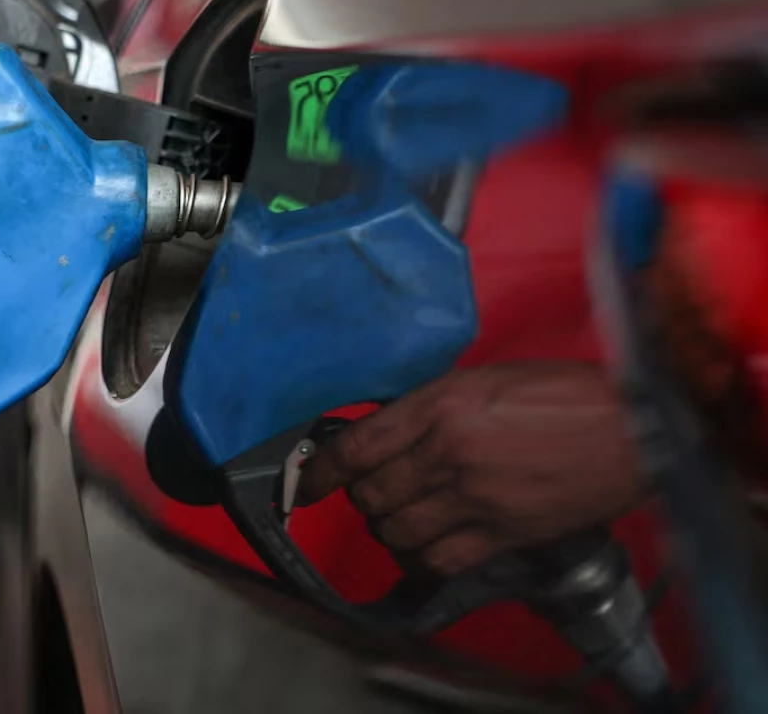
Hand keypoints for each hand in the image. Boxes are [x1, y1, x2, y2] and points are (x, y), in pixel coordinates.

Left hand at [297, 363, 644, 575]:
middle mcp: (448, 452)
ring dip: (387, 528)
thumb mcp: (483, 379)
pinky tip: (423, 550)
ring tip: (400, 516)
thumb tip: (386, 431)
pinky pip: (438, 561)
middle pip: (371, 493)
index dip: (323, 470)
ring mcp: (474, 497)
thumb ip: (430, 406)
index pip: (358, 446)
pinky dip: (420, 560)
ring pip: (396, 531)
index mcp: (441, 405)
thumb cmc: (563, 393)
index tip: (308, 481)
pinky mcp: (502, 532)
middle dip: (360, 496)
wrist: (631, 428)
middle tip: (369, 490)